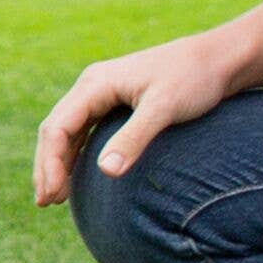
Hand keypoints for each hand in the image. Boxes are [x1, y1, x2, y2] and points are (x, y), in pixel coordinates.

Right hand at [31, 33, 242, 204]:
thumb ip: (134, 138)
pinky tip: (77, 175)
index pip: (57, 127)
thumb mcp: (164, 108)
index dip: (50, 163)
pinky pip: (85, 130)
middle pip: (55, 129)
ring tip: (54, 196)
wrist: (218, 59)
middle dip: (47, 166)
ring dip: (58, 162)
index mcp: (95, 84)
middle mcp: (93, 86)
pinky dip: (76, 154)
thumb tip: (105, 172)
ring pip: (68, 131)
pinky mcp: (116, 101)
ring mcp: (103, 93)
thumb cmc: (193, 80)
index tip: (52, 195)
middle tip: (45, 203)